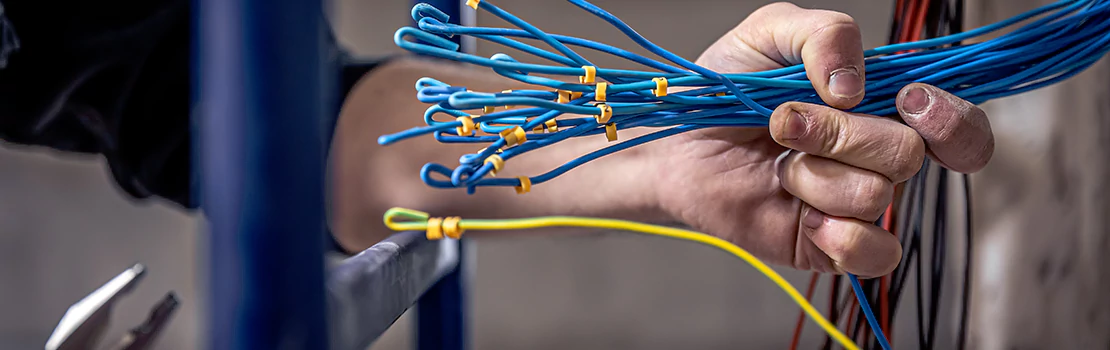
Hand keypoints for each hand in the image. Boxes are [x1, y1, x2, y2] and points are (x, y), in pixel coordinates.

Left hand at [647, 3, 993, 276]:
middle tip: (783, 124)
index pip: (958, 126)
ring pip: (875, 197)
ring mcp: (857, 205)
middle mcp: (879, 157)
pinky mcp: (833, 247)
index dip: (950, 118)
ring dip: (813, 175)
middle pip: (907, 155)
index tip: (906, 100)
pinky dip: (836, 233)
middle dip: (838, 135)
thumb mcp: (771, 33)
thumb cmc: (726, 89)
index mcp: (884, 106)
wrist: (675, 144)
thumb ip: (825, 34)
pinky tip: (798, 212)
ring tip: (777, 165)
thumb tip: (855, 86)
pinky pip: (873, 253)